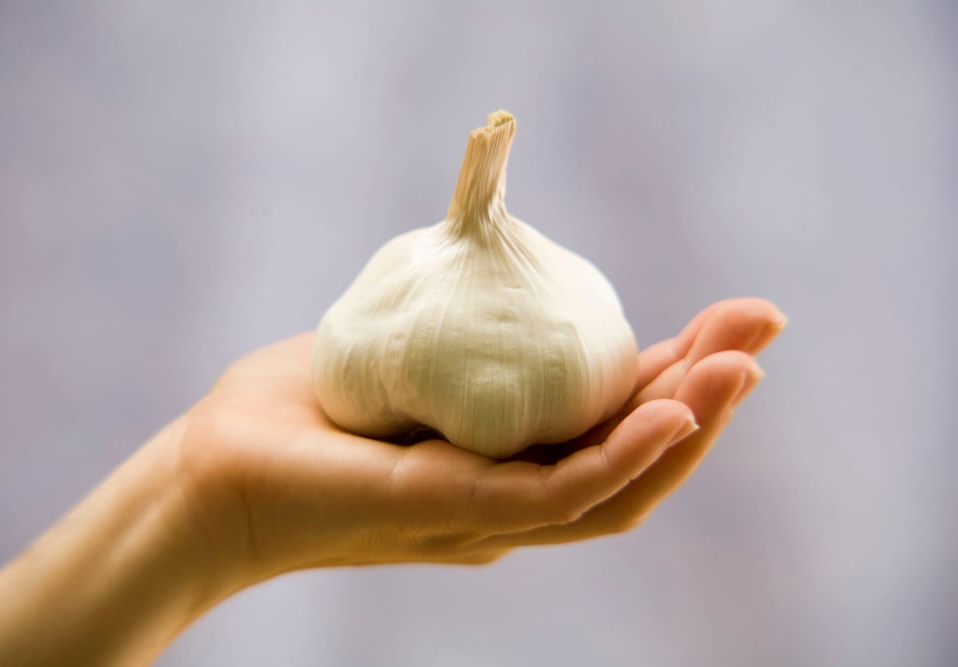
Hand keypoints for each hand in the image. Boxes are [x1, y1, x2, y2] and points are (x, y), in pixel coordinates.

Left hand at [175, 298, 784, 595]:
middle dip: (706, 399)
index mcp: (506, 465)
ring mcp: (482, 517)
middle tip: (762, 332)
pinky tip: (668, 416)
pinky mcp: (442, 514)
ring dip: (686, 430)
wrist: (211, 476)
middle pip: (632, 462)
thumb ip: (458, 338)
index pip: (612, 431)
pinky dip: (618, 460)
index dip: (680, 382)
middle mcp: (509, 502)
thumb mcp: (397, 357)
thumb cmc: (301, 416)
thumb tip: (495, 274)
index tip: (732, 324)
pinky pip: (548, 496)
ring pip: (611, 488)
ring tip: (742, 370)